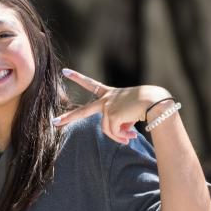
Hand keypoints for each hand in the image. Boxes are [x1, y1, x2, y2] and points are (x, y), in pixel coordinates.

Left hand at [54, 69, 171, 143]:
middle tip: (55, 122)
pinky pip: (113, 132)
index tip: (65, 72)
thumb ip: (120, 122)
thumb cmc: (147, 104)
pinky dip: (121, 137)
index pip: (92, 84)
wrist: (155, 101)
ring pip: (106, 129)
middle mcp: (107, 99)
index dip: (78, 78)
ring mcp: (108, 107)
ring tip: (129, 138)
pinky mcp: (111, 115)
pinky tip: (131, 135)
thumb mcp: (130, 112)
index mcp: (111, 93)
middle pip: (84, 111)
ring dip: (117, 136)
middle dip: (69, 118)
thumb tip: (119, 134)